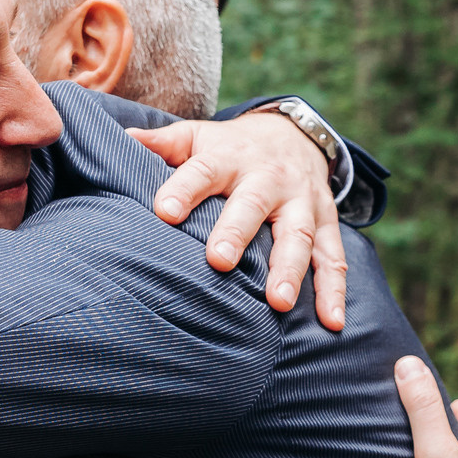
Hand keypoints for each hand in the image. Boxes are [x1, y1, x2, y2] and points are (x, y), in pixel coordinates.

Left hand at [127, 115, 348, 331]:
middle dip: (237, 231)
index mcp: (229, 158)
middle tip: (218, 261)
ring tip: (278, 303)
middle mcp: (269, 179)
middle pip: (253, 204)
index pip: (202, 170)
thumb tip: (123, 139)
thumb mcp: (198, 137)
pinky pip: (333, 259)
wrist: (294, 134)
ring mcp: (301, 202)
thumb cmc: (230, 148)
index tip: (164, 211)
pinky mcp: (325, 224)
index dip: (184, 189)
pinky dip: (334, 291)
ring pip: (297, 235)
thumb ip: (163, 144)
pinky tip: (332, 322)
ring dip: (290, 269)